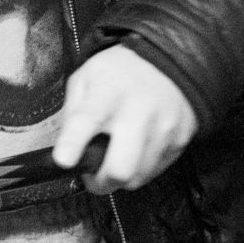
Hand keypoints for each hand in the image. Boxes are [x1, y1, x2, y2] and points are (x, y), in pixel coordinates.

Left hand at [52, 45, 198, 192]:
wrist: (169, 61)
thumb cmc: (120, 71)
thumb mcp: (86, 77)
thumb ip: (72, 112)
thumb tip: (64, 148)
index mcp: (106, 94)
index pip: (87, 121)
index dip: (73, 144)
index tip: (64, 160)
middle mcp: (137, 113)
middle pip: (120, 168)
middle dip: (102, 181)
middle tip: (94, 175)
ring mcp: (162, 130)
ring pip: (137, 177)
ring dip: (122, 176)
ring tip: (117, 156)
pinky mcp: (179, 141)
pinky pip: (155, 171)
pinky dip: (141, 168)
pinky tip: (137, 149)